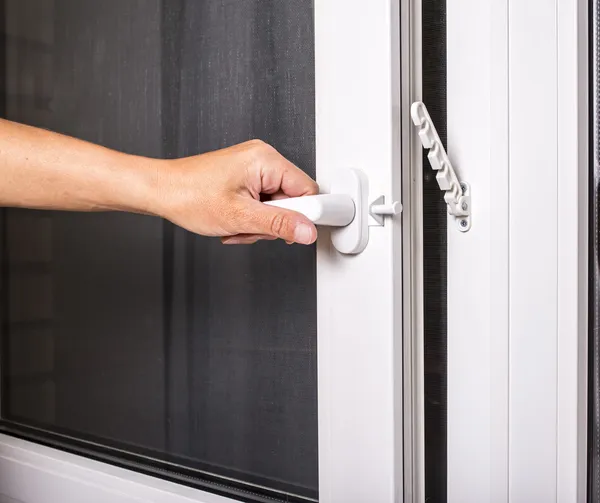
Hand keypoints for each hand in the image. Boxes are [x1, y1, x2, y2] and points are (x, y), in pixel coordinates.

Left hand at [153, 140, 318, 244]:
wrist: (160, 191)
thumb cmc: (188, 195)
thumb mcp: (239, 216)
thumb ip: (278, 223)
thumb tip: (307, 230)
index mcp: (265, 159)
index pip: (308, 189)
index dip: (302, 214)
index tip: (292, 230)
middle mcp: (262, 158)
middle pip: (292, 199)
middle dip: (272, 221)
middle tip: (249, 226)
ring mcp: (252, 167)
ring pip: (275, 205)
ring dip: (258, 222)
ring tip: (235, 224)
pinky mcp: (245, 177)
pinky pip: (261, 202)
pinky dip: (249, 217)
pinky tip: (232, 220)